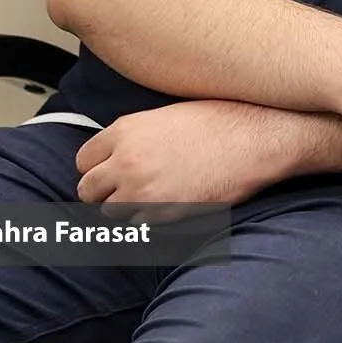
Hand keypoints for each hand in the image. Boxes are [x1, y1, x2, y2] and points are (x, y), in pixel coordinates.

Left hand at [75, 99, 289, 214]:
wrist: (257, 138)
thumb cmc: (222, 120)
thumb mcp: (168, 116)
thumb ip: (135, 135)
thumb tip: (118, 154)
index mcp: (125, 131)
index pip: (83, 160)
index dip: (98, 167)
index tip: (109, 170)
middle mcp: (127, 162)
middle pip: (88, 191)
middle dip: (104, 192)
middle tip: (123, 189)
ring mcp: (144, 192)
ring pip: (111, 214)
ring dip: (126, 209)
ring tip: (152, 196)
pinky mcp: (165, 215)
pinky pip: (140, 227)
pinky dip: (149, 220)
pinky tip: (169, 203)